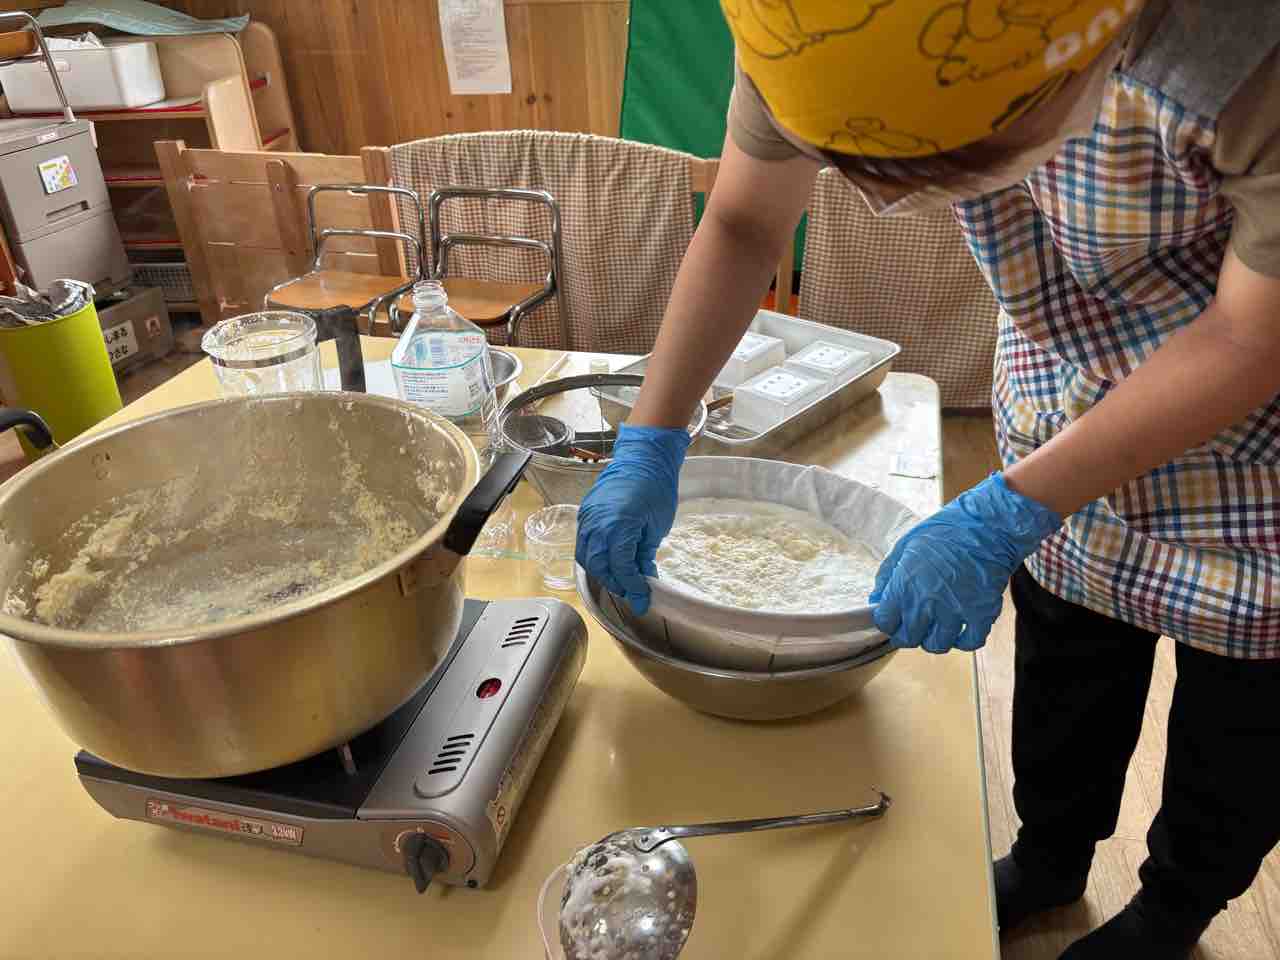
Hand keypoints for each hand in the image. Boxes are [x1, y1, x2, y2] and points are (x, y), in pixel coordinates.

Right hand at [576, 424, 689, 614]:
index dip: (632, 586)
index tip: (641, 598)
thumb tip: (643, 577)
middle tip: (631, 591)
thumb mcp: (656, 527)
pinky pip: (584, 542)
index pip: (622, 568)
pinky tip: (608, 561)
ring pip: (586, 556)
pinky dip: (594, 556)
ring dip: (601, 572)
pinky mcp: (586, 512)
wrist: (644, 457)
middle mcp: (598, 523)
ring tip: (620, 579)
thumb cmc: (656, 486)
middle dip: (615, 583)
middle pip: (599, 566)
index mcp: (619, 526)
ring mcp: (588, 517)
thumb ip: (645, 555)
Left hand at [870, 474, 1060, 652]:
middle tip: (912, 623)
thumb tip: (877, 599)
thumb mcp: (905, 545)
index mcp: (905, 585)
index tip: (892, 618)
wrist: (989, 525)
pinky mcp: (982, 614)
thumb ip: (887, 576)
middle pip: (908, 638)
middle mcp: (928, 603)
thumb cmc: (946, 530)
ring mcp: (957, 611)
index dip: (887, 622)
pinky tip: (960, 629)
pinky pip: (970, 643)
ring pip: (937, 645)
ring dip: (933, 638)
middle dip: (907, 633)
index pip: (886, 623)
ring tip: (935, 625)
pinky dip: (963, 641)